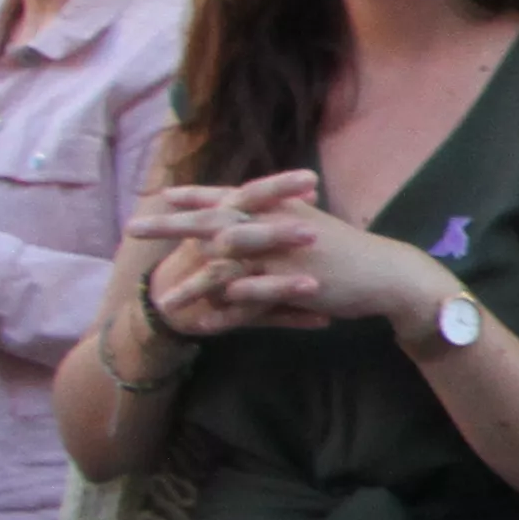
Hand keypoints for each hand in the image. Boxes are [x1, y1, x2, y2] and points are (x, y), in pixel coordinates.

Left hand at [130, 172, 438, 335]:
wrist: (385, 272)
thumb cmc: (350, 251)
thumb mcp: (312, 224)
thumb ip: (282, 216)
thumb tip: (260, 208)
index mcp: (278, 209)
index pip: (227, 197)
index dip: (193, 196)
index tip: (161, 194)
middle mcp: (274, 227)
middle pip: (211, 224)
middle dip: (169, 226)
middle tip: (133, 227)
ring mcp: (280, 257)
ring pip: (222, 269)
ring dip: (189, 285)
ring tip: (162, 303)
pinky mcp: (290, 286)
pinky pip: (248, 301)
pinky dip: (224, 314)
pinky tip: (204, 325)